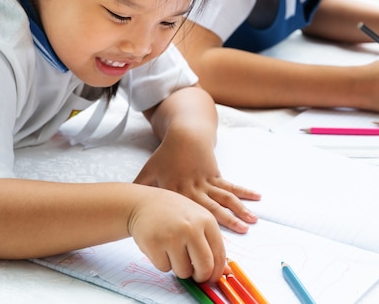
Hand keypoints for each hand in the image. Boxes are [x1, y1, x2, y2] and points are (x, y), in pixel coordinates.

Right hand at [128, 187, 225, 282]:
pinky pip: (164, 268)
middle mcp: (191, 228)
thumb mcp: (198, 220)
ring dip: (179, 268)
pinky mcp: (153, 244)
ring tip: (173, 251)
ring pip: (183, 271)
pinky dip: (163, 263)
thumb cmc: (174, 213)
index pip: (219, 255)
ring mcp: (171, 236)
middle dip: (200, 276)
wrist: (144, 203)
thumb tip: (223, 270)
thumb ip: (211, 243)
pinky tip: (161, 248)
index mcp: (206, 220)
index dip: (216, 272)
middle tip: (195, 274)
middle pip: (204, 267)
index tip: (212, 277)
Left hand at [133, 138, 260, 233]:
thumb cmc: (165, 156)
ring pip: (226, 198)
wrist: (184, 135)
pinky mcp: (216, 174)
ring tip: (253, 221)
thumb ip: (138, 189)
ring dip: (240, 209)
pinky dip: (245, 192)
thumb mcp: (149, 172)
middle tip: (243, 233)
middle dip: (229, 221)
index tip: (207, 243)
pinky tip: (257, 197)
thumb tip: (121, 203)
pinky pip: (231, 185)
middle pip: (213, 208)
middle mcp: (195, 188)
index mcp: (178, 192)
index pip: (188, 216)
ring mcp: (208, 181)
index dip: (198, 231)